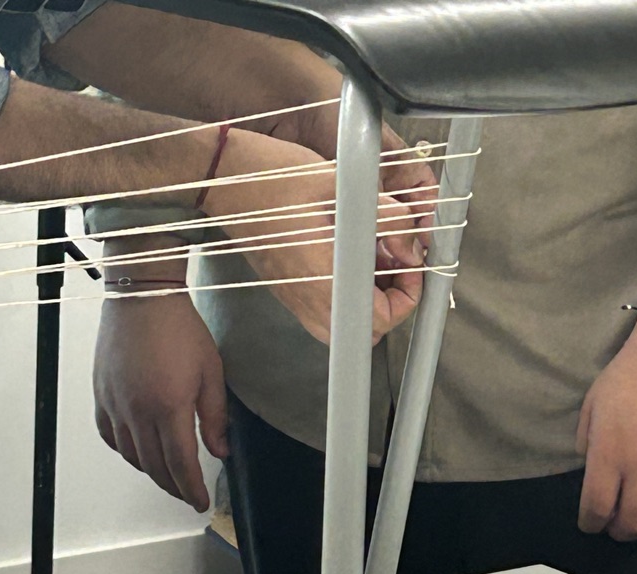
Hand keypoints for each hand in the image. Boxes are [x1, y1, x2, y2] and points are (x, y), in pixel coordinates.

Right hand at [94, 293, 228, 512]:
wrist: (142, 298)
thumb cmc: (179, 329)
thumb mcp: (211, 372)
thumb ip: (215, 417)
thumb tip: (220, 451)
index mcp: (169, 406)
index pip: (181, 464)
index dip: (191, 488)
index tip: (200, 502)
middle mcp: (138, 411)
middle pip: (155, 466)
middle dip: (174, 487)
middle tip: (187, 494)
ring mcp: (115, 404)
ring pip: (132, 456)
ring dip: (151, 472)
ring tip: (168, 476)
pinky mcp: (101, 395)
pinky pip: (110, 436)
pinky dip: (126, 451)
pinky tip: (139, 452)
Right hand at [204, 132, 427, 343]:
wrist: (225, 180)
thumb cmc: (276, 179)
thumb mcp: (344, 187)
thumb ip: (389, 219)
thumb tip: (412, 245)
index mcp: (326, 280)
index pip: (381, 320)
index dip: (408, 295)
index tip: (410, 263)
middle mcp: (310, 300)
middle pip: (367, 331)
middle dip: (391, 299)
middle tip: (394, 258)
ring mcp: (296, 300)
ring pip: (347, 325)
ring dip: (369, 297)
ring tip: (372, 253)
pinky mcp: (288, 292)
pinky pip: (326, 311)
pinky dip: (347, 292)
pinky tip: (347, 253)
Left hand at [576, 316, 636, 541]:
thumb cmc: (629, 376)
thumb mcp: (591, 407)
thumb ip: (587, 443)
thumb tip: (591, 470)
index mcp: (609, 456)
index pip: (596, 508)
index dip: (590, 523)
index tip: (590, 524)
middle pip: (633, 522)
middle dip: (620, 531)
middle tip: (617, 525)